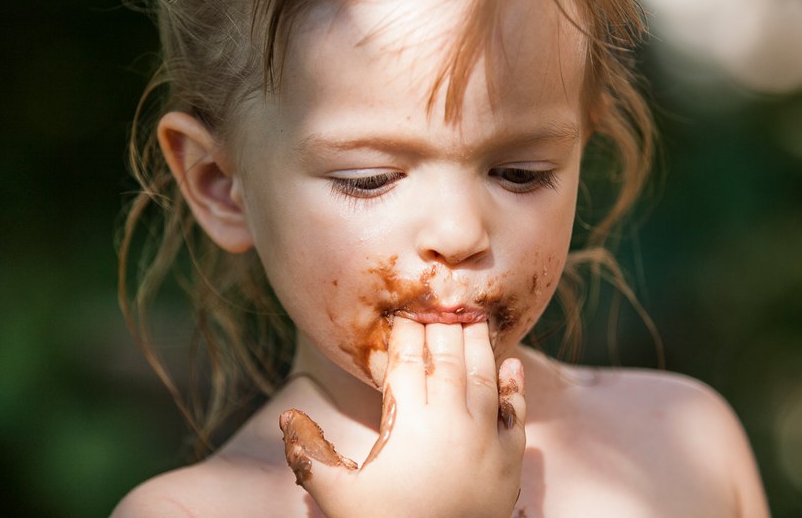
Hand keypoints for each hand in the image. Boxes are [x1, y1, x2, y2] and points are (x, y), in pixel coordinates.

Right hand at [280, 317, 526, 517]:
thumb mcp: (339, 496)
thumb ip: (310, 455)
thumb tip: (286, 419)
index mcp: (409, 420)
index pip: (407, 360)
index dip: (405, 334)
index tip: (404, 314)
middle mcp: (450, 419)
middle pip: (447, 357)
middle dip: (443, 327)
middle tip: (440, 305)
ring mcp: (485, 437)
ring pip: (483, 375)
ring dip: (478, 344)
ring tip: (473, 318)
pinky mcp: (510, 460)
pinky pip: (516, 414)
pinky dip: (515, 388)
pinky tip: (513, 367)